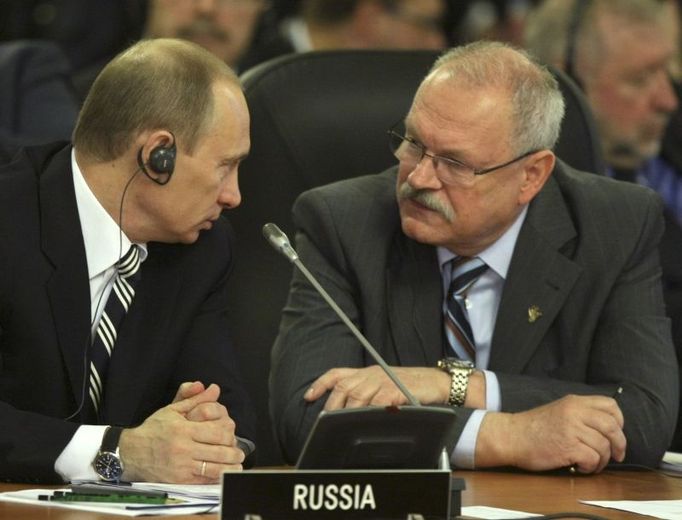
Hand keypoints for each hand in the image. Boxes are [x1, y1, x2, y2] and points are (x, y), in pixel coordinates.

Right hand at [119, 383, 244, 482]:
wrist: (132, 452)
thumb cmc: (154, 428)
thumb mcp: (173, 409)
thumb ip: (195, 399)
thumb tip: (214, 388)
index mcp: (184, 429)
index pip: (216, 432)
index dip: (229, 435)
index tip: (233, 436)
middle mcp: (183, 448)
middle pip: (218, 451)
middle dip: (233, 453)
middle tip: (239, 453)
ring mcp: (181, 466)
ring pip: (213, 469)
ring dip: (229, 468)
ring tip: (236, 465)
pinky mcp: (179, 480)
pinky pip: (202, 481)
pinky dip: (215, 479)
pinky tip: (222, 474)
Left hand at [304, 366, 450, 408]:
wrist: (436, 381)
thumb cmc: (411, 386)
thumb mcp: (385, 383)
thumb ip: (367, 391)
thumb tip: (348, 408)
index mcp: (367, 372)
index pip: (337, 373)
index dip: (320, 384)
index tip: (308, 397)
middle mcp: (372, 374)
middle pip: (343, 387)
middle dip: (332, 405)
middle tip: (326, 422)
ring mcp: (383, 381)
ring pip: (357, 396)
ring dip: (348, 412)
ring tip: (342, 426)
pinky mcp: (396, 390)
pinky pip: (377, 402)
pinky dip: (370, 412)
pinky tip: (367, 420)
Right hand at [476, 394, 625, 472]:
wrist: (511, 436)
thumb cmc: (533, 427)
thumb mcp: (559, 410)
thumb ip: (580, 414)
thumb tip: (607, 430)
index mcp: (574, 402)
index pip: (610, 405)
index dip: (619, 421)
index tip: (615, 433)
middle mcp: (575, 412)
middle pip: (612, 426)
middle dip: (619, 444)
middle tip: (617, 455)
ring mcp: (572, 429)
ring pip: (604, 446)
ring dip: (602, 460)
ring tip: (590, 463)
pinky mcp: (568, 447)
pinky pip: (593, 459)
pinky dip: (590, 467)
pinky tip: (579, 467)